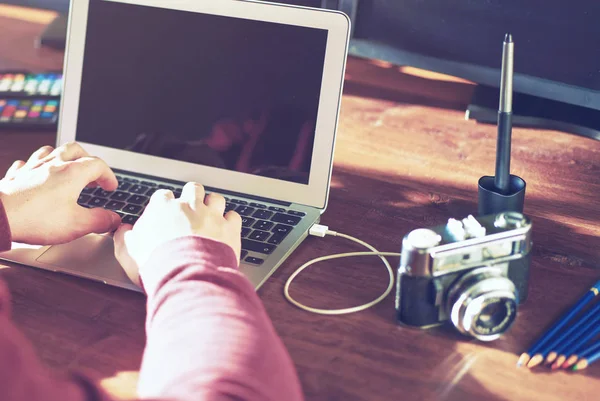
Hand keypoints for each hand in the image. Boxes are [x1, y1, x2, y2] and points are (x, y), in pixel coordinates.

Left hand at [0, 142, 120, 244]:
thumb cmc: (35, 218)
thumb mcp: (76, 224)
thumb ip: (99, 220)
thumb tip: (113, 219)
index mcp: (73, 173)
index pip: (98, 165)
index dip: (108, 176)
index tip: (110, 187)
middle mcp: (54, 164)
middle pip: (76, 150)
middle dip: (88, 159)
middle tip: (92, 174)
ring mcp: (33, 167)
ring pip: (51, 151)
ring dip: (63, 157)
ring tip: (68, 169)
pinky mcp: (17, 175)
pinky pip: (29, 163)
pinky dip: (38, 167)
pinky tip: (38, 175)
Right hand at [113, 183, 241, 286]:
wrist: (185, 276)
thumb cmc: (155, 264)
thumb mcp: (128, 252)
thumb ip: (124, 237)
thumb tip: (123, 231)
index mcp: (163, 208)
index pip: (163, 196)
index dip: (165, 205)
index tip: (165, 214)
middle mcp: (189, 206)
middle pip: (193, 189)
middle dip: (192, 197)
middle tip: (191, 210)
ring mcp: (211, 215)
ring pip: (216, 199)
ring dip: (214, 206)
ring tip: (211, 217)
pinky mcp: (229, 228)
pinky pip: (234, 216)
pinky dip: (230, 222)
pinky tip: (227, 229)